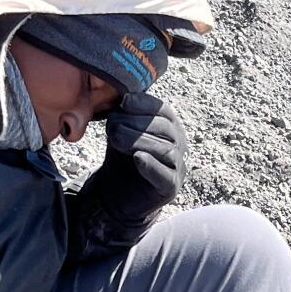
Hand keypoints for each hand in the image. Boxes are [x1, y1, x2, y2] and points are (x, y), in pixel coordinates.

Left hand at [95, 93, 187, 223]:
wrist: (115, 194)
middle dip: (137, 123)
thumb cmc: (121, 158)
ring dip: (140, 141)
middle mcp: (178, 145)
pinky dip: (152, 165)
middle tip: (112, 125)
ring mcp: (178, 167)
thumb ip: (124, 115)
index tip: (123, 102)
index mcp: (169, 128)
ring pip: (166, 150)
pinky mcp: (171, 187)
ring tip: (116, 140)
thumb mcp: (121, 131)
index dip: (145, 104)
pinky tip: (137, 158)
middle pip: (166, 129)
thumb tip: (121, 97)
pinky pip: (166, 175)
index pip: (163, 110)